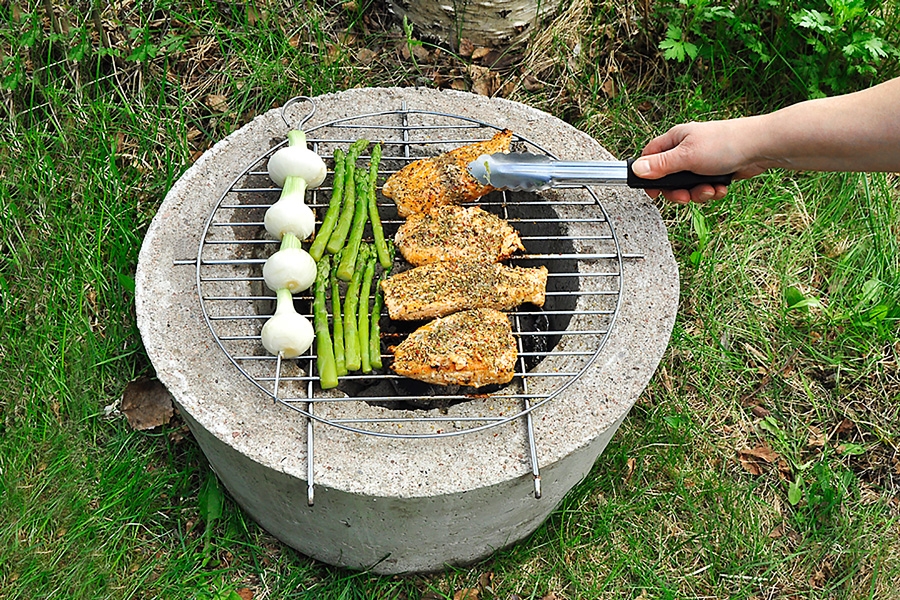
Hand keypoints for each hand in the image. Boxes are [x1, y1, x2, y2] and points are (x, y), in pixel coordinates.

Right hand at [632, 119, 766, 203]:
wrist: (761, 147)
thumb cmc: (726, 143)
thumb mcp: (686, 157)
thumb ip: (660, 165)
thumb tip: (636, 169)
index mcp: (675, 139)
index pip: (650, 157)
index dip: (648, 176)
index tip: (653, 192)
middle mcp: (686, 149)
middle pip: (669, 177)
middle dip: (678, 191)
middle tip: (685, 196)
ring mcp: (701, 160)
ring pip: (688, 185)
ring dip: (697, 193)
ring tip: (709, 189)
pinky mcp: (715, 170)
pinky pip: (704, 187)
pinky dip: (711, 191)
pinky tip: (720, 187)